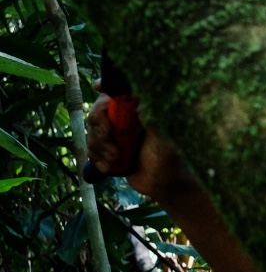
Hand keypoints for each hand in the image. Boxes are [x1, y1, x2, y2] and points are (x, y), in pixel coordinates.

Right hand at [86, 85, 192, 200]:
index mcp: (140, 112)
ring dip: (99, 148)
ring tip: (115, 159)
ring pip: (92, 133)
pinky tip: (108, 167)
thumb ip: (152, 119)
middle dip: (100, 128)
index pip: (119, 93)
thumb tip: (142, 97)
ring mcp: (116, 135)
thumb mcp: (163, 138)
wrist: (163, 185)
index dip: (107, 86)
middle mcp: (127, 120)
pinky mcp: (109, 151)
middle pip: (98, 113)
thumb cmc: (169, 159)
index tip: (98, 86)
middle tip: (110, 139)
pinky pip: (91, 150)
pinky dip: (96, 159)